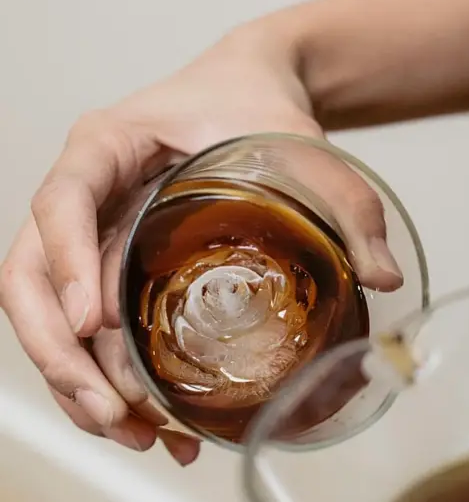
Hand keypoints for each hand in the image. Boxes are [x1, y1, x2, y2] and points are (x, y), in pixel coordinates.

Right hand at [0, 26, 401, 464]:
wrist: (247, 87)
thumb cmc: (253, 100)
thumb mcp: (296, 137)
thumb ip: (344, 199)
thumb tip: (381, 277)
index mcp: (108, 143)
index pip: (61, 199)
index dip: (63, 260)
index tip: (92, 321)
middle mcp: (88, 187)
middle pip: (34, 274)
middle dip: (63, 353)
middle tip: (117, 413)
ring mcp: (95, 226)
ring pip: (51, 310)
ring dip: (78, 379)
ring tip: (136, 433)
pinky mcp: (114, 253)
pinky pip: (89, 316)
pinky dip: (105, 368)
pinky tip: (147, 414)